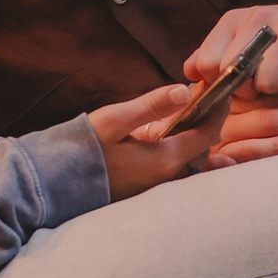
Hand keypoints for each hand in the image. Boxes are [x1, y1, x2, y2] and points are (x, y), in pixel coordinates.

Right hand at [88, 83, 210, 200]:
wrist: (56, 182)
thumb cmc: (83, 148)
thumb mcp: (114, 120)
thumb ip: (151, 105)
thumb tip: (184, 91)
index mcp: (165, 159)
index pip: (208, 133)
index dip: (218, 109)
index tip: (221, 88)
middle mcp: (168, 178)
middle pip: (204, 148)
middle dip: (209, 122)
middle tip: (205, 96)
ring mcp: (158, 187)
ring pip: (192, 160)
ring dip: (196, 137)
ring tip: (190, 113)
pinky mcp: (147, 189)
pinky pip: (177, 169)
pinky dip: (182, 150)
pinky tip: (171, 135)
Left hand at [188, 1, 277, 99]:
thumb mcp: (253, 40)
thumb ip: (219, 54)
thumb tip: (188, 74)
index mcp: (238, 18)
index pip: (205, 63)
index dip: (218, 85)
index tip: (236, 88)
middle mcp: (260, 17)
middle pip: (234, 76)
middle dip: (249, 92)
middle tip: (268, 84)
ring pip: (266, 83)